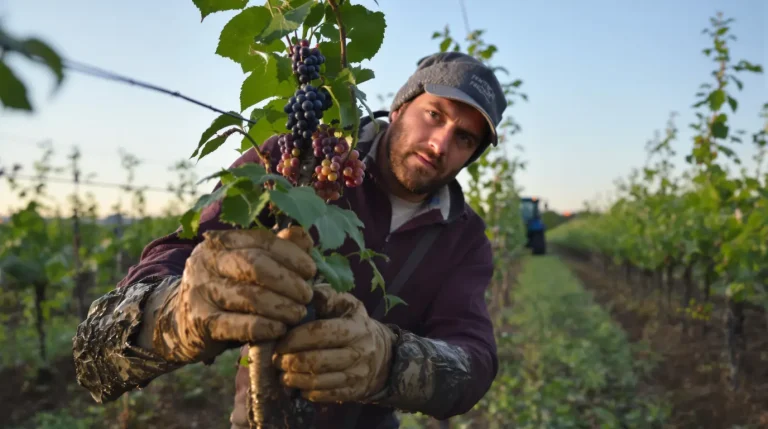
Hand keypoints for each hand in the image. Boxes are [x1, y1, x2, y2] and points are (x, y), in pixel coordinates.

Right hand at [151, 226, 315, 363]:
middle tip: (307, 295)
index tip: (311, 271)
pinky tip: (280, 329)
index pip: (262, 241)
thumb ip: (274, 250)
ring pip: (250, 296)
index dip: (292, 255)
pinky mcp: (201, 322)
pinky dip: (265, 327)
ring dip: (282, 307)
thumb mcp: (244, 266)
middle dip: (288, 281)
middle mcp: (207, 261)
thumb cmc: (225, 290)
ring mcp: (201, 291)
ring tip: (298, 314)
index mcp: (221, 242)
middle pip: (255, 265)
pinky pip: (240, 325)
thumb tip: (304, 235)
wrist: (178, 321)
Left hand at [272, 284, 396, 402]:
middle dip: (291, 361)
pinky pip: (327, 396)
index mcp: (356, 327)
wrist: (382, 354)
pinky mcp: (355, 392)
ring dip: (296, 380)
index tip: (279, 342)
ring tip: (282, 375)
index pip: (320, 333)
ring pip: (320, 381)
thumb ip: (327, 296)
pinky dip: (309, 393)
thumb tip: (306, 294)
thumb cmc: (354, 324)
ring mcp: (358, 374)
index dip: (295, 339)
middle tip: (276, 360)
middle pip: (318, 360)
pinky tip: (298, 387)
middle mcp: (360, 352)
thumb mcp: (346, 304)